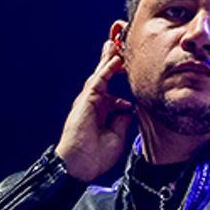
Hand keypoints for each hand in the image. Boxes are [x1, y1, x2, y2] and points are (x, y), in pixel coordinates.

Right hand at [57, 35, 134, 181]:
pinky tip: (115, 60)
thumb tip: (129, 106)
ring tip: (116, 44)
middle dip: (110, 60)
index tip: (128, 64)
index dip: (118, 74)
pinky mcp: (86, 101)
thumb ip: (123, 119)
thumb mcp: (118, 135)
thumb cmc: (96, 156)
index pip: (111, 87)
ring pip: (100, 75)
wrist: (80, 165)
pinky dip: (107, 70)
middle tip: (118, 44)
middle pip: (104, 76)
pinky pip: (98, 82)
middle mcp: (95, 103)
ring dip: (108, 59)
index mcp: (102, 111)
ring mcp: (89, 101)